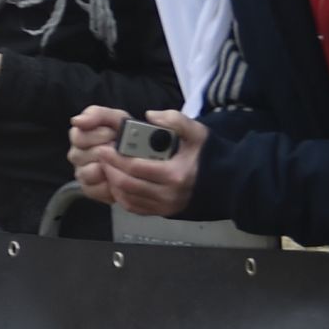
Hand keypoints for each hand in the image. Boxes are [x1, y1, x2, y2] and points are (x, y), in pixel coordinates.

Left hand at [72, 106, 202, 217]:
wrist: (229, 183)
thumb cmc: (210, 156)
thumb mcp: (197, 133)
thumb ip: (175, 120)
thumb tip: (150, 116)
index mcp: (175, 174)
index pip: (135, 167)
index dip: (114, 158)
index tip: (103, 147)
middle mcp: (168, 194)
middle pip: (126, 184)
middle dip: (109, 169)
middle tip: (100, 156)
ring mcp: (165, 206)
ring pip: (127, 198)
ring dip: (112, 182)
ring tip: (106, 167)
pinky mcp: (163, 212)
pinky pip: (134, 207)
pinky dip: (121, 195)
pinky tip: (117, 182)